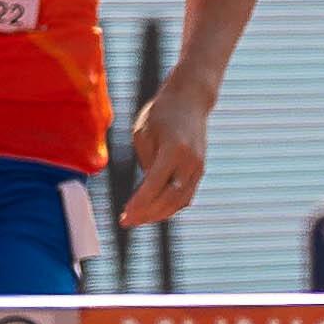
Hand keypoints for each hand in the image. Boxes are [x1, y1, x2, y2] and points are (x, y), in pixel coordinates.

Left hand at [122, 77, 213, 226]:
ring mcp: (198, 167)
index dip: (140, 204)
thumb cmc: (160, 114)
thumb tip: (145, 192)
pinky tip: (153, 210)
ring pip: (180, 202)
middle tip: (126, 222)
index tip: (124, 216)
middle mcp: (190, 161)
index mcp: (174, 149)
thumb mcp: (144, 134)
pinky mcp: (200, 171)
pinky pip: (186, 196)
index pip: (155, 185)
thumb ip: (146, 163)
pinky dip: (170, 207)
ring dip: (158, 214)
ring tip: (137, 219)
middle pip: (170, 199)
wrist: (189, 101)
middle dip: (147, 214)